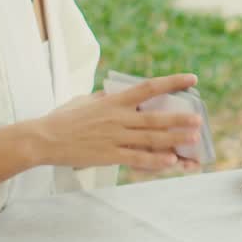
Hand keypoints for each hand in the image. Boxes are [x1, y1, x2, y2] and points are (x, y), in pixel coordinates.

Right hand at [27, 73, 201, 172]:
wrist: (42, 139)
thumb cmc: (62, 119)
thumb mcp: (84, 101)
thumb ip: (104, 98)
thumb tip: (114, 94)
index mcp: (114, 101)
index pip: (148, 87)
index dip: (172, 82)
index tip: (192, 79)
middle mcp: (118, 117)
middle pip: (155, 118)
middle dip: (179, 119)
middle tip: (199, 120)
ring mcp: (114, 137)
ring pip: (150, 139)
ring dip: (174, 139)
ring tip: (193, 140)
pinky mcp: (108, 155)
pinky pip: (136, 158)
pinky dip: (155, 161)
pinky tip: (170, 162)